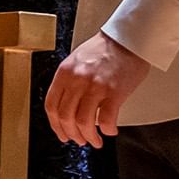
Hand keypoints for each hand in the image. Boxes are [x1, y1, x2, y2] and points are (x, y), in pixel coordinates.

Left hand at [44, 34, 151, 148]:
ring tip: (95, 141)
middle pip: (66, 117)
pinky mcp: (114, 91)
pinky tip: (110, 131)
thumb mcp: (77, 60)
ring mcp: (95, 86)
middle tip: (79, 140)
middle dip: (72, 134)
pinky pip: (106, 119)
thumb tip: (68, 106)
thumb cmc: (105, 48)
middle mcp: (77, 80)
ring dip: (89, 137)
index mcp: (65, 72)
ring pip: (84, 122)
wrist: (127, 37)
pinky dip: (107, 130)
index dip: (55, 125)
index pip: (51, 106)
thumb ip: (69, 81)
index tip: (62, 134)